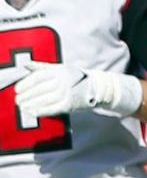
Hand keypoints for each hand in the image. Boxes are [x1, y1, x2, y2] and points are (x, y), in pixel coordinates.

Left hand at [14, 62, 141, 117]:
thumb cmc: (77, 78)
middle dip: (26, 96)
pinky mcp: (69, 105)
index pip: (37, 78)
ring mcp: (66, 94)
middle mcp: (62, 82)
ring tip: (23, 107)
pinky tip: (33, 112)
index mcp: (59, 71)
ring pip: (43, 100)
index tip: (17, 90)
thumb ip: (43, 67)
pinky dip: (40, 111)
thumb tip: (27, 65)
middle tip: (18, 100)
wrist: (98, 88)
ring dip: (30, 104)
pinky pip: (51, 109)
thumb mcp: (61, 68)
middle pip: (38, 90)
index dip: (25, 84)